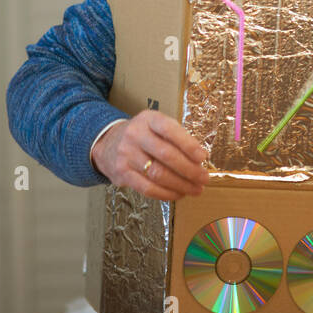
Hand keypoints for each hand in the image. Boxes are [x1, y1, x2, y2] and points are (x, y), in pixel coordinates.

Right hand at [90, 109, 209, 200]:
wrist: (109, 144)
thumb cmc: (143, 136)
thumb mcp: (156, 126)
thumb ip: (176, 137)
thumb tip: (200, 159)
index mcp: (148, 119)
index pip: (169, 130)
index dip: (188, 144)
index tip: (203, 157)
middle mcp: (135, 134)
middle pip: (166, 155)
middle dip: (189, 169)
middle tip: (203, 178)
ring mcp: (127, 154)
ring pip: (158, 174)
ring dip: (181, 184)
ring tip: (195, 189)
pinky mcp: (122, 173)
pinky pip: (147, 188)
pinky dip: (166, 193)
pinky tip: (178, 194)